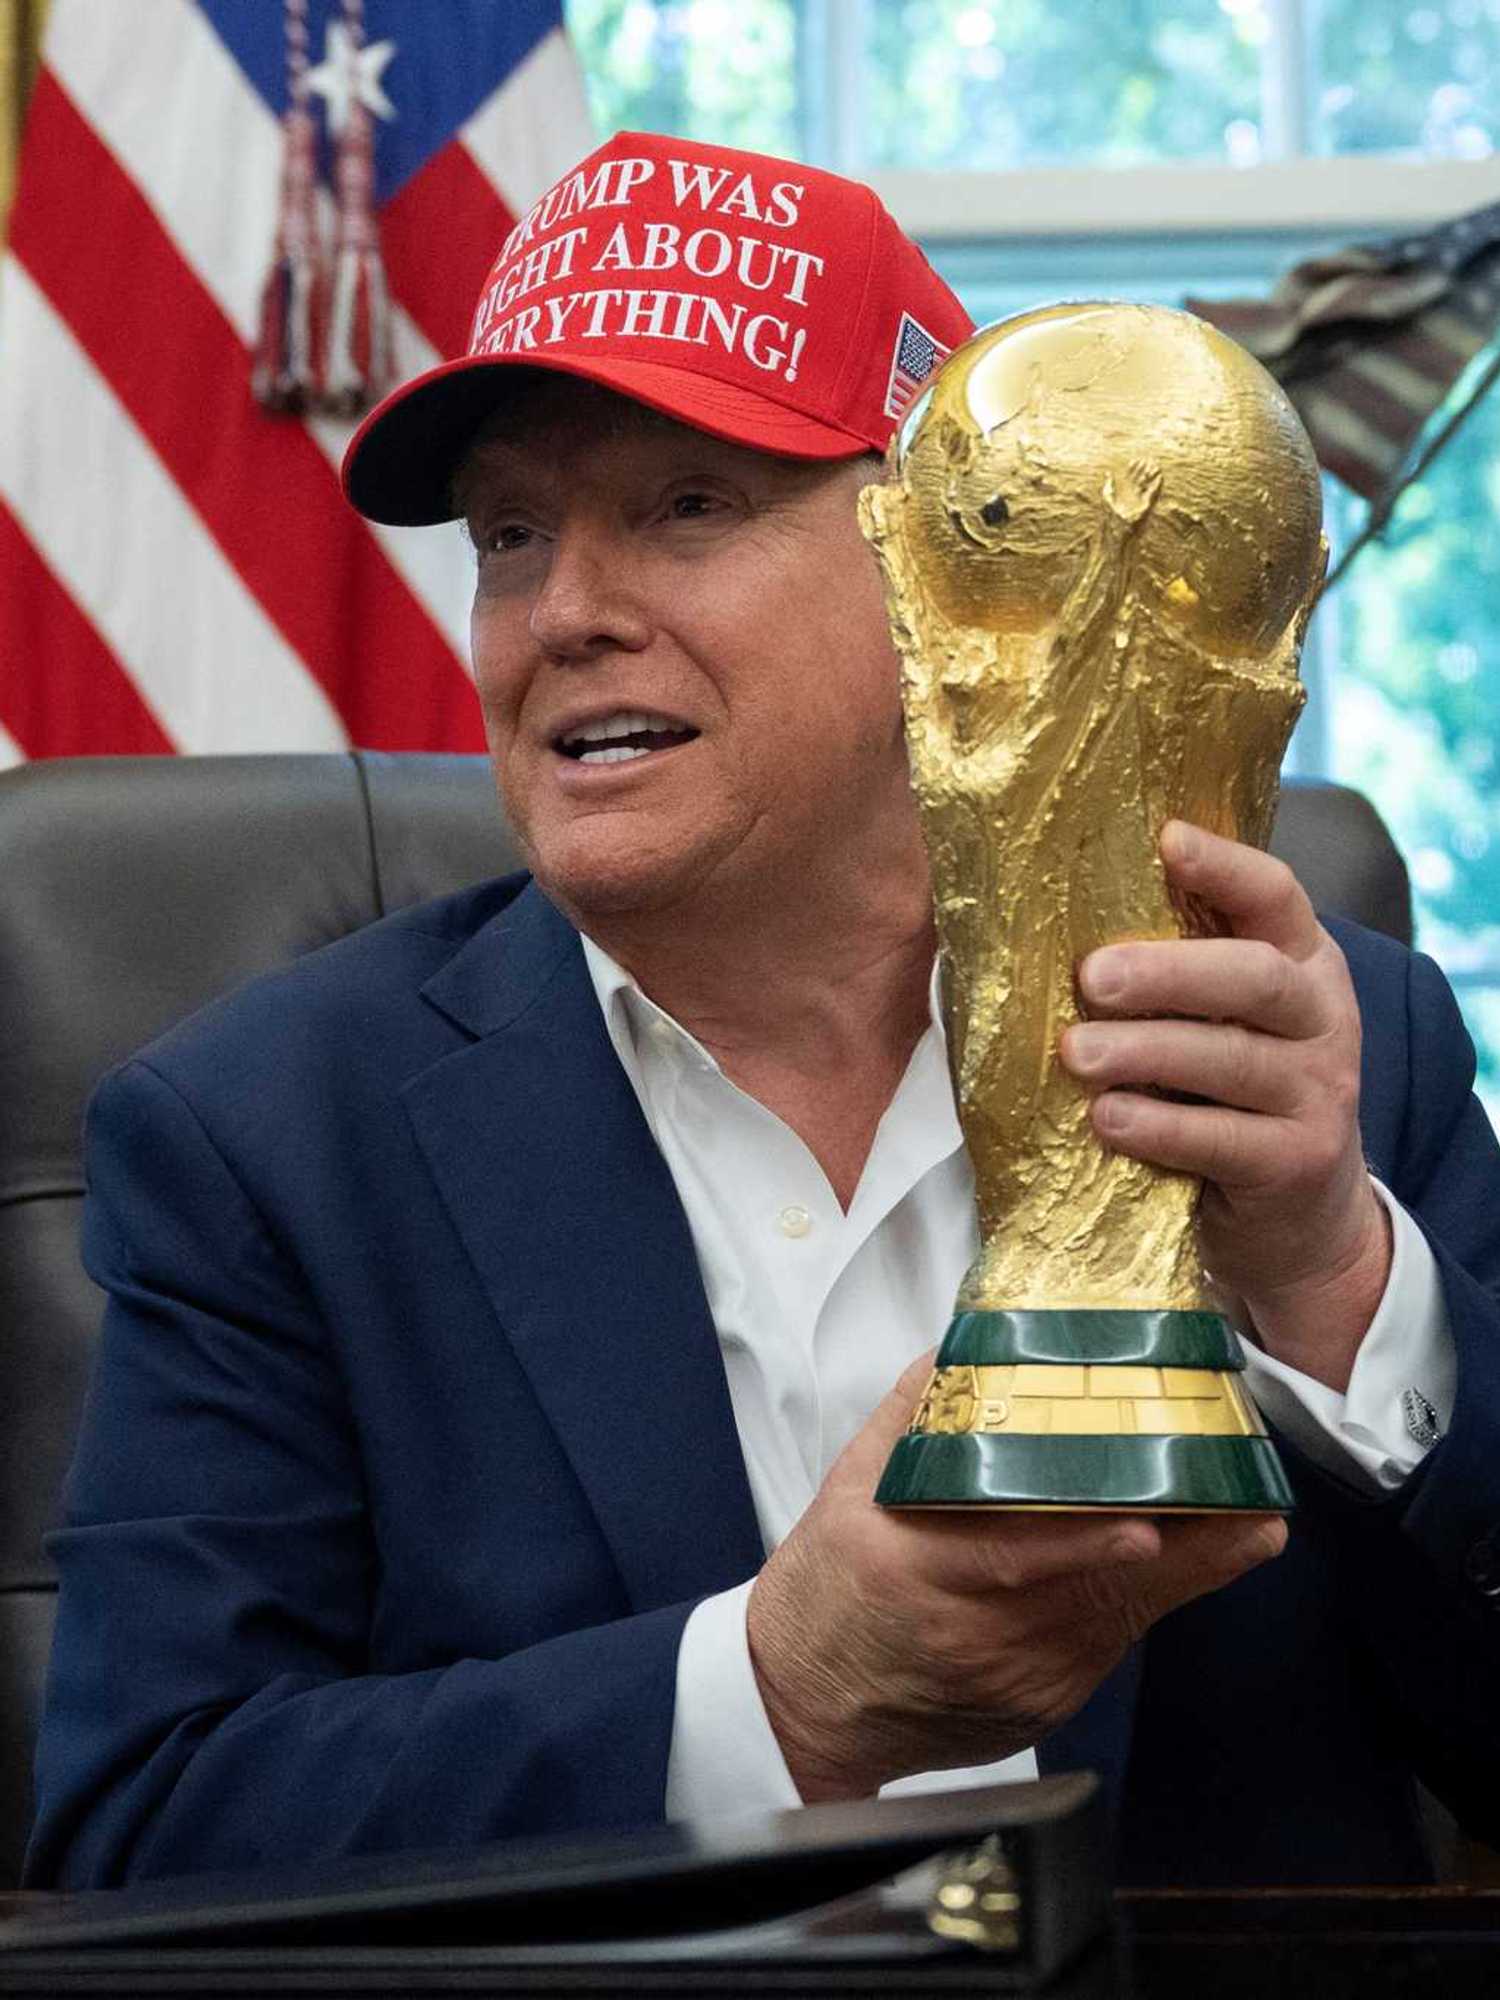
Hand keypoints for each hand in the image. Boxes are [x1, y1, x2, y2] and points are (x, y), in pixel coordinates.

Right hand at [747, 1355, 1286, 1802]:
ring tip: (1240, 1523)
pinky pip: (1102, 1646)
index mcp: (913, 1565)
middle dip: (1183, 1549)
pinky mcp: (1041, 1705)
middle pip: (1091, 1590)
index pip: (1012, 1552)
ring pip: (1115, 1618)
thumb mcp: (851, 1484)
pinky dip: (1136, 1601)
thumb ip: (919, 1410)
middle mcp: (970, 1630)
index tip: (1148, 1519)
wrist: (806, 1702)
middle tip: (1247, 1510)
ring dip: (1180, 1570)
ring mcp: (1012, 1677)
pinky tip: (1166, 1563)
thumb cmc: (828, 1586)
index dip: (1086, 1539)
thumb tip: (981, 1337)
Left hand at [1060, 820, 1389, 1390]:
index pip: (1275, 895)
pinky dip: (1160, 1127)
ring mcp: (1320, 1092)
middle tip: (1090, 976)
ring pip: (1233, 1059)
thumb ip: (1172, 976)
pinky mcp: (1299, 1162)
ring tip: (1075, 1052)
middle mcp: (1322, 1018)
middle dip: (1168, 971)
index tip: (1165, 838)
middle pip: (1254, 977)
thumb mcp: (1218, 1024)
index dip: (1225, 866)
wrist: (1299, 1219)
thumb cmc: (1230, 1096)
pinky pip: (1223, 1139)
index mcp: (1301, 963)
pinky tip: (1107, 1119)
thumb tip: (1049, 923)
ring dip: (1146, 1052)